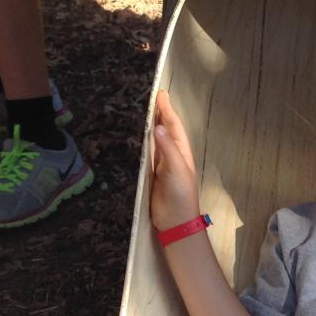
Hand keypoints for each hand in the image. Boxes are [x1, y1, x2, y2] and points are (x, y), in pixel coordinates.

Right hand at [149, 89, 201, 231]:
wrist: (175, 222)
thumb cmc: (180, 195)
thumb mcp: (176, 169)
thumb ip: (167, 148)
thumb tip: (156, 126)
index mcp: (182, 152)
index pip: (173, 126)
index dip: (167, 110)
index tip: (161, 93)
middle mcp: (172, 155)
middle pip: (164, 130)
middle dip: (158, 114)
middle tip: (149, 96)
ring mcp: (161, 165)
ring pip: (154, 140)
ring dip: (148, 126)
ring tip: (140, 109)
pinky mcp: (150, 174)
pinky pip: (145, 153)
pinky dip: (140, 142)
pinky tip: (133, 135)